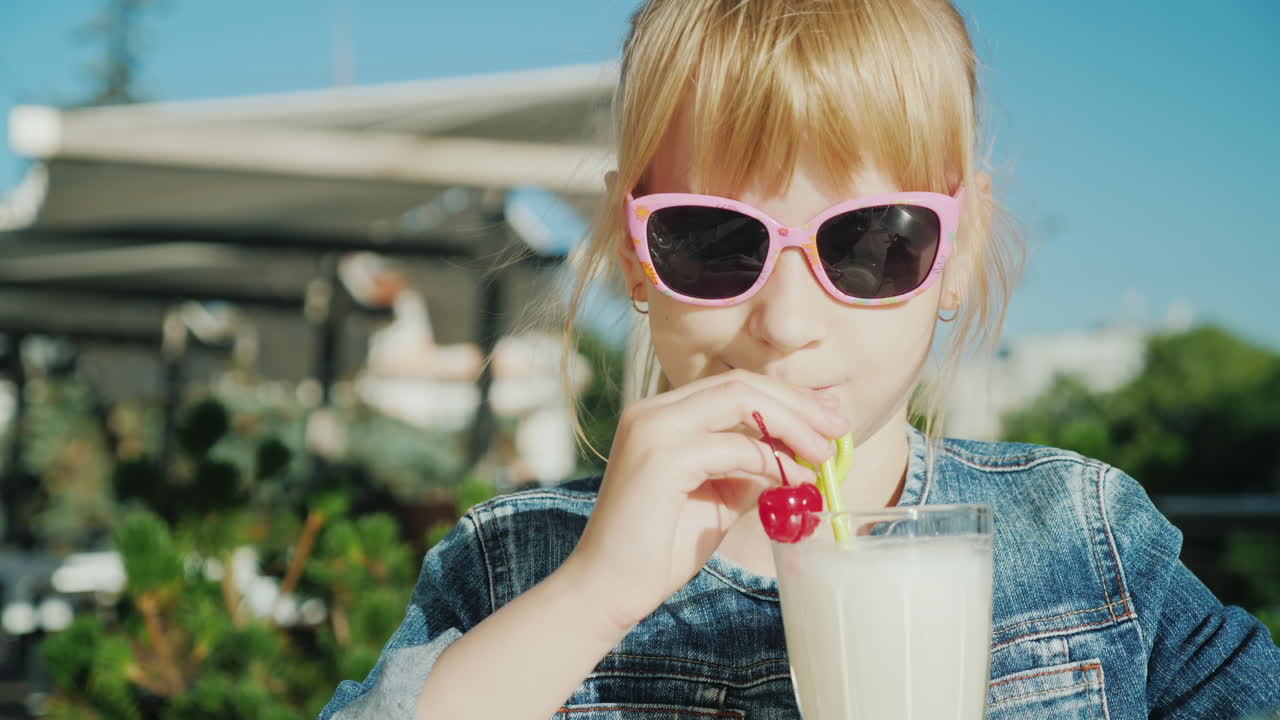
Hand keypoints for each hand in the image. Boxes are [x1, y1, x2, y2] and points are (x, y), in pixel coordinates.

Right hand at [564, 369, 848, 631]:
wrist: (609, 588)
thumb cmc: (661, 546)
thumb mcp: (717, 495)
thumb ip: (750, 467)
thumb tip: (800, 452)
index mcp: (662, 414)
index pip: (734, 386)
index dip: (787, 396)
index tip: (828, 415)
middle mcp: (653, 411)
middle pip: (740, 384)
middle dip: (797, 403)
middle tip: (838, 428)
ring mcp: (652, 429)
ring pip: (739, 402)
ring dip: (791, 426)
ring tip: (823, 454)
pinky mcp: (660, 458)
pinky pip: (731, 447)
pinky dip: (771, 461)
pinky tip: (794, 480)